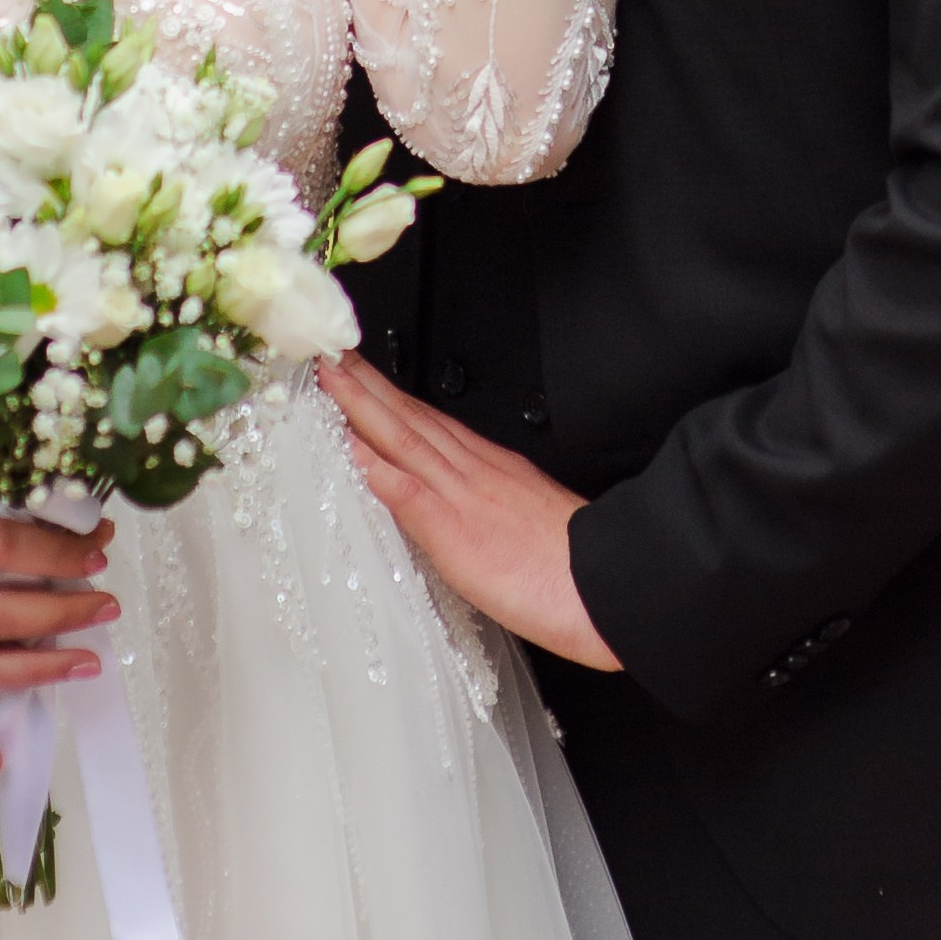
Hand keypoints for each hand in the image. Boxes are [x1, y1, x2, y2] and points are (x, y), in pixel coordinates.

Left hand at [321, 353, 620, 672]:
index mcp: (488, 469)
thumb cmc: (570, 565)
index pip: (427, 423)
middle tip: (331, 354)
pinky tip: (353, 450)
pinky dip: (380, 467)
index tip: (361, 374)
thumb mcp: (525, 517)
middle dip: (367, 386)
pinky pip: (410, 493)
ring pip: (403, 439)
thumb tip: (456, 498)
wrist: (608, 585)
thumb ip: (486, 501)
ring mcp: (461, 496)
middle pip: (409, 418)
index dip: (390, 397)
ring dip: (362, 406)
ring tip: (331, 378)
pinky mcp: (456, 530)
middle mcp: (471, 471)